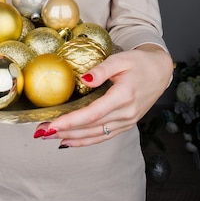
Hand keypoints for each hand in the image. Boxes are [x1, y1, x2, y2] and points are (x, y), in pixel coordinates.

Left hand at [33, 45, 173, 146]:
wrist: (160, 71)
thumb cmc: (139, 63)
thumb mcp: (121, 59)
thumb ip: (102, 69)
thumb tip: (85, 78)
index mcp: (123, 96)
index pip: (92, 114)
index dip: (70, 121)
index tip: (51, 124)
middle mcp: (125, 114)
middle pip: (90, 127)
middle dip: (64, 131)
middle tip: (40, 132)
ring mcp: (126, 122)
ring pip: (95, 135)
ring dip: (71, 138)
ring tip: (48, 137)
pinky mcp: (125, 124)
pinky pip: (103, 136)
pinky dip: (85, 141)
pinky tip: (69, 141)